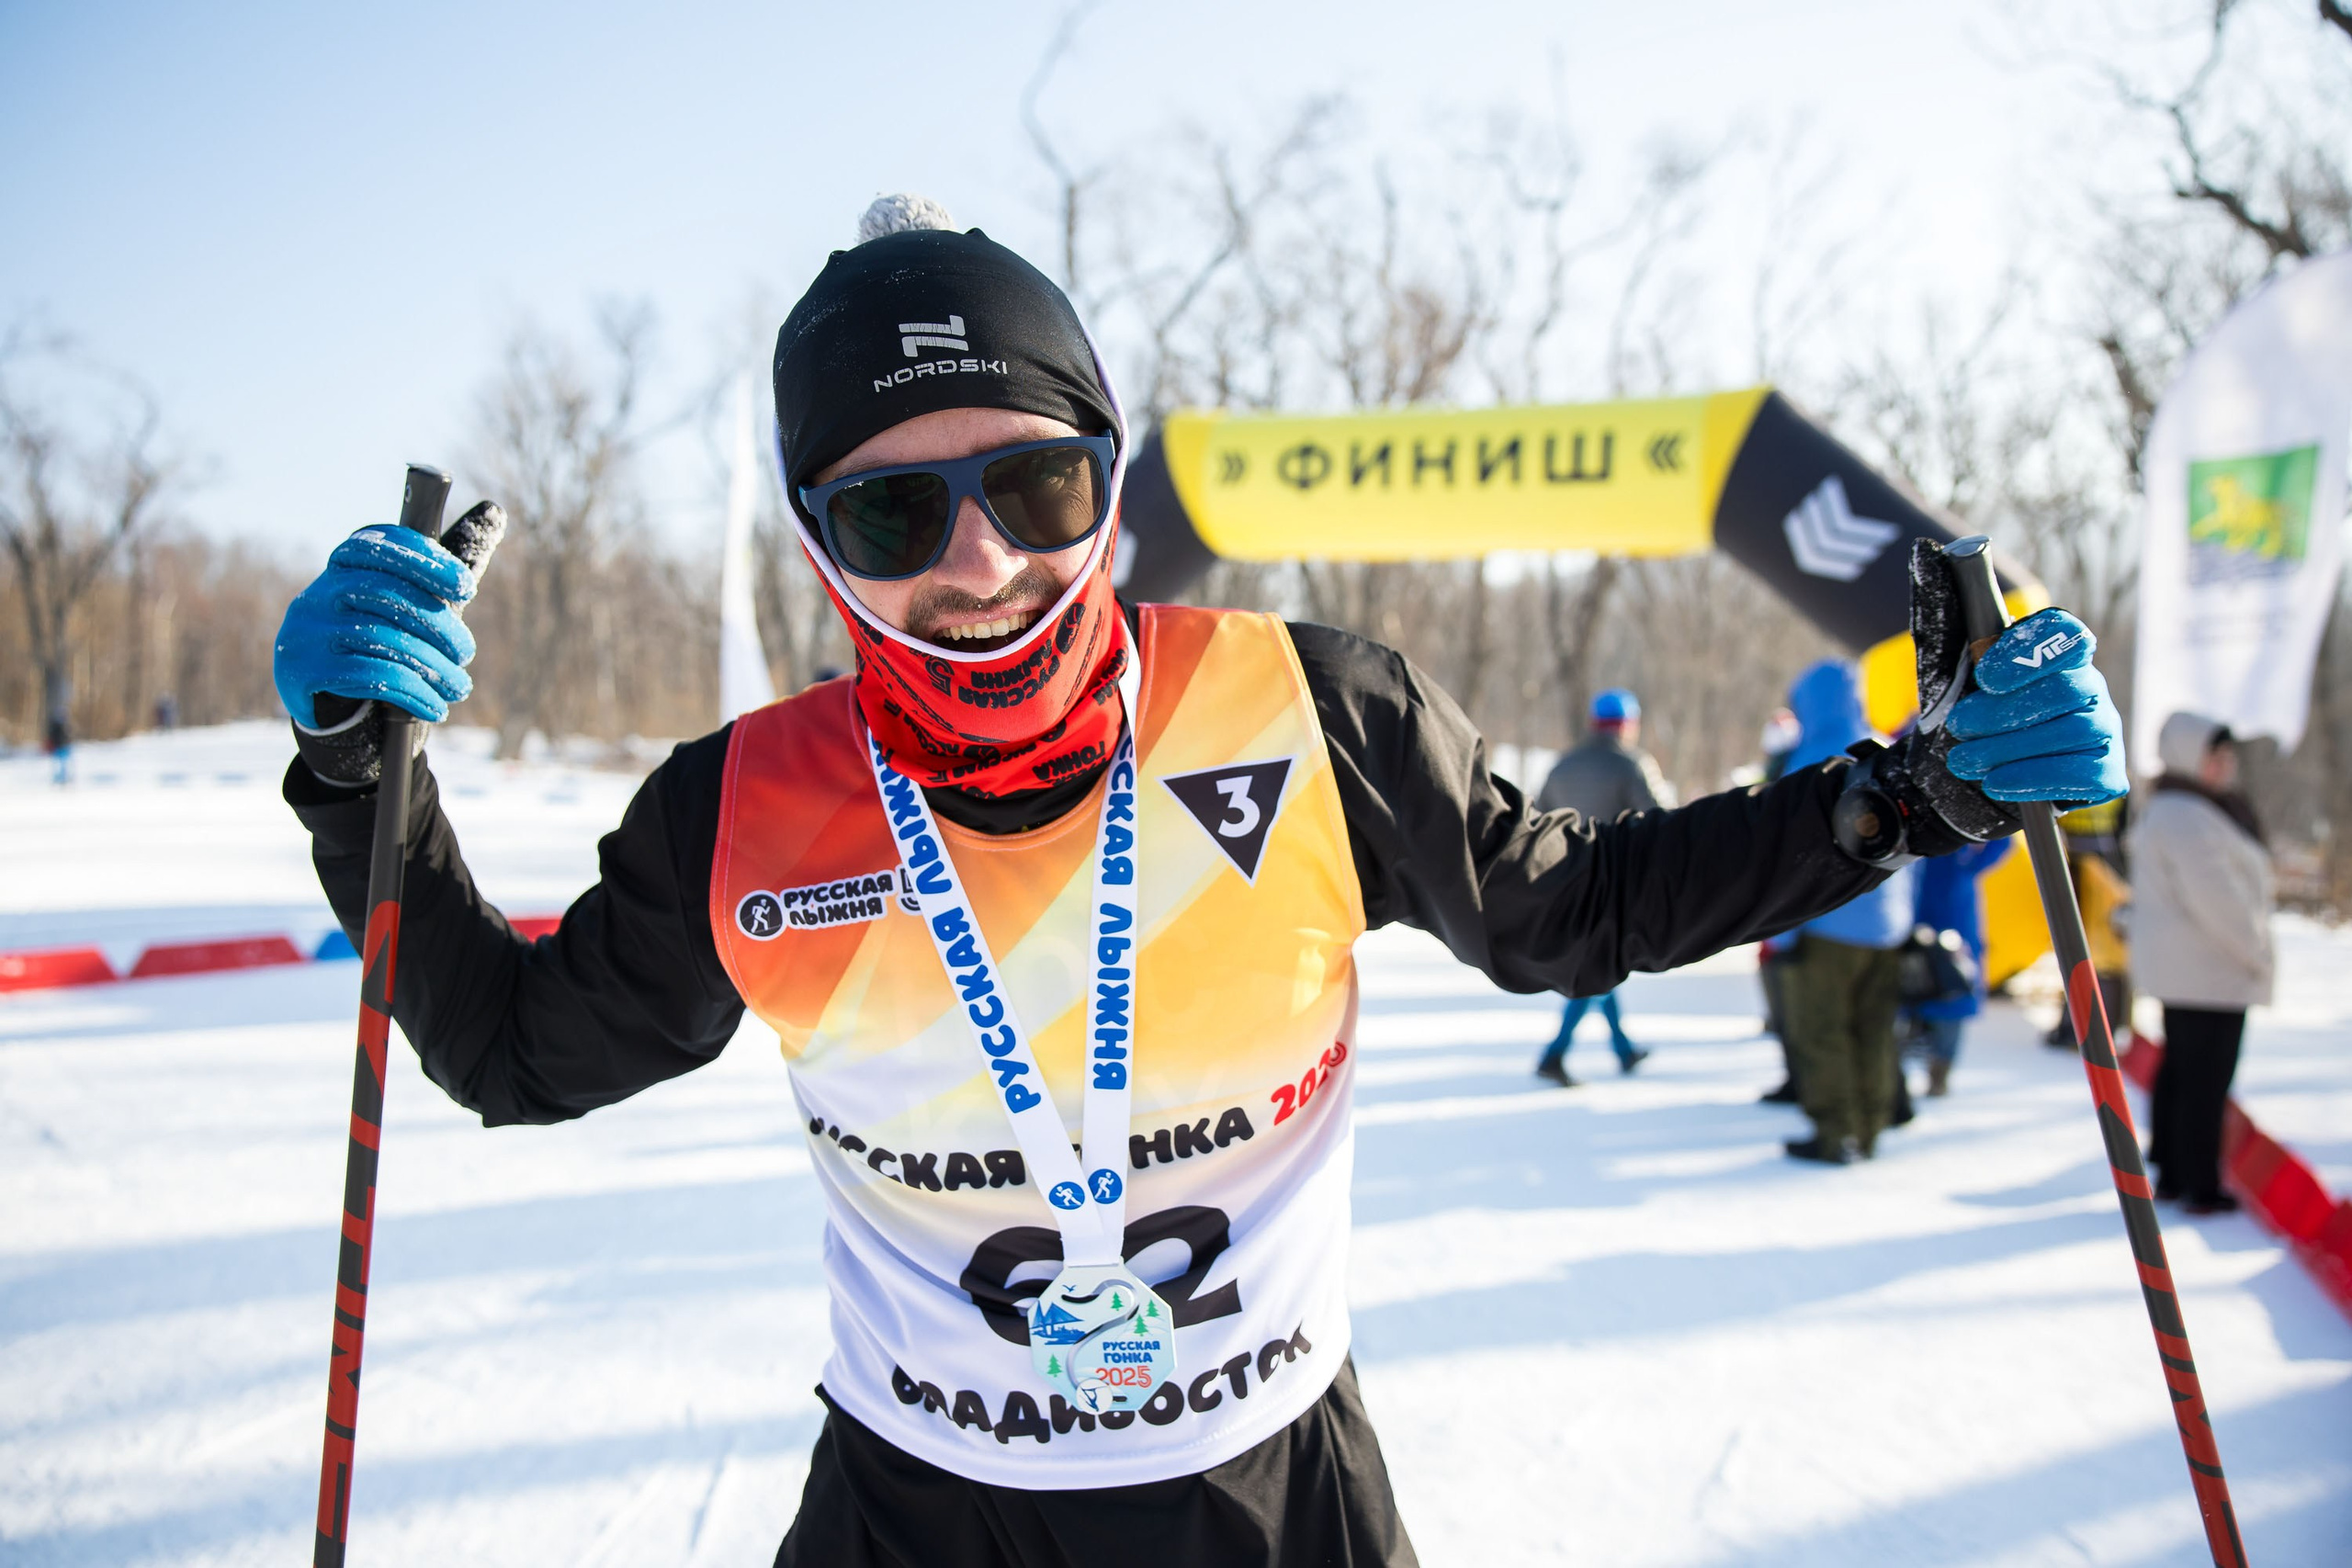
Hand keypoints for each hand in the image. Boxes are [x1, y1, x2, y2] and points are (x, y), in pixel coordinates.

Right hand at [274, 502, 505, 784]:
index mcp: (344, 567)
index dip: (424, 560)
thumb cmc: (377, 640)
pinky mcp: (301, 670)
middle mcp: (318, 593)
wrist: (322, 702)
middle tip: (466, 653)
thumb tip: (496, 511)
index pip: (380, 545)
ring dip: (432, 667)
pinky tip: (436, 707)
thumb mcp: (406, 604)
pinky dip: (413, 693)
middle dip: (438, 625)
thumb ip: (442, 569)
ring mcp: (305, 631)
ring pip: (382, 639)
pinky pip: (369, 676)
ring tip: (459, 687)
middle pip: (387, 594)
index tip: (466, 586)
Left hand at [1835, 582, 2125, 865]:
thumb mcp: (1939, 661)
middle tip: (1960, 727)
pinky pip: (2088, 775)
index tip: (1983, 673)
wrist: (1944, 778)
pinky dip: (2038, 779)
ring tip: (1966, 760)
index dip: (2029, 653)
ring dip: (2012, 748)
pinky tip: (1998, 783)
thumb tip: (1928, 552)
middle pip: (2068, 689)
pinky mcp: (2103, 774)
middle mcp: (2086, 686)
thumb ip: (1943, 609)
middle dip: (2006, 712)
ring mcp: (2101, 730)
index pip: (2065, 636)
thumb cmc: (1953, 711)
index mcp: (2053, 654)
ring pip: (2076, 732)